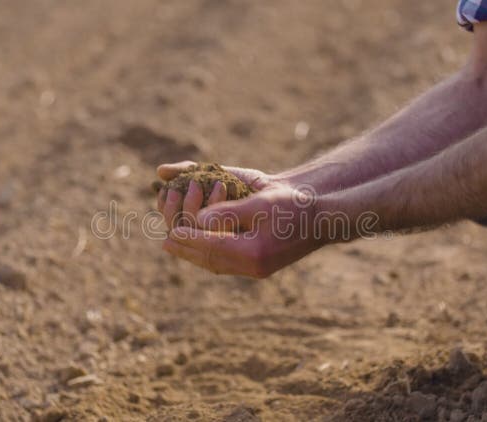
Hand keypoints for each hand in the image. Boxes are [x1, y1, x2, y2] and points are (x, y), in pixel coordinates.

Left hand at [158, 163, 326, 277]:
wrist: (321, 217)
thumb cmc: (294, 205)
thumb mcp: (261, 202)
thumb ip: (229, 211)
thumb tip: (198, 219)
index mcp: (253, 252)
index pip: (210, 247)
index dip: (188, 239)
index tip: (168, 233)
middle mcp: (254, 266)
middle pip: (210, 260)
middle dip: (186, 250)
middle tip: (164, 242)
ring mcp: (258, 269)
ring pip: (218, 264)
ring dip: (196, 255)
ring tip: (178, 246)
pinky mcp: (262, 266)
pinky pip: (229, 264)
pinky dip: (211, 257)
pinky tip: (202, 251)